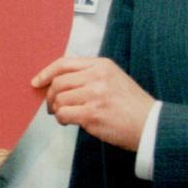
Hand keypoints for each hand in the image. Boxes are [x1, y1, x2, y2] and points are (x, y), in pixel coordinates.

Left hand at [33, 56, 153, 151]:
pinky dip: (62, 119)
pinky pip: (64, 114)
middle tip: (52, 106)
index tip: (37, 81)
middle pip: (58, 83)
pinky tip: (70, 122)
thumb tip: (60, 82)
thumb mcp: (114, 78)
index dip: (46, 73)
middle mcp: (97, 77)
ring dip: (57, 110)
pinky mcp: (92, 114)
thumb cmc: (132, 105)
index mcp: (101, 65)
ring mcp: (95, 95)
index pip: (64, 63)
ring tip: (66, 115)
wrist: (151, 124)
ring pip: (59, 99)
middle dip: (51, 96)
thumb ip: (90, 76)